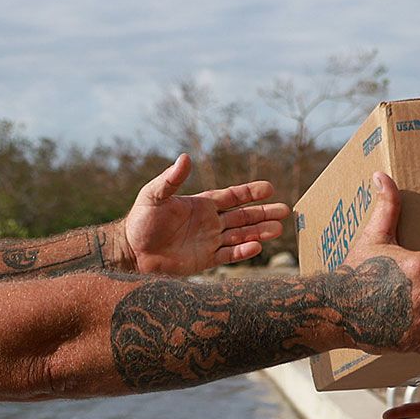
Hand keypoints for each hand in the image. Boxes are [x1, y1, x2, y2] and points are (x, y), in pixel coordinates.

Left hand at [119, 154, 288, 274]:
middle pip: (243, 216)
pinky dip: (243, 251)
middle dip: (264, 213)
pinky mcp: (205, 261)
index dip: (250, 192)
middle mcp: (210, 223)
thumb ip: (171, 180)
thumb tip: (185, 157)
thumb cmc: (141, 220)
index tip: (269, 188)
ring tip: (279, 229)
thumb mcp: (154, 195)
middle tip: (286, 210)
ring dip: (260, 232)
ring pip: (241, 235)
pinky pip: (229, 255)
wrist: (132, 251)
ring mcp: (209, 242)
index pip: (232, 196)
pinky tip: (257, 247)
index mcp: (201, 205)